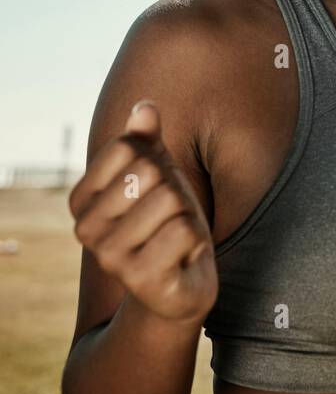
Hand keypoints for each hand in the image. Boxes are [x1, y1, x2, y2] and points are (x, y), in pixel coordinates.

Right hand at [69, 100, 217, 323]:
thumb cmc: (165, 222)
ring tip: (176, 239)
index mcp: (80, 200)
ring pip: (170, 200)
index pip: (129, 147)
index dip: (157, 163)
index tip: (154, 192)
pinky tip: (184, 258)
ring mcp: (110, 258)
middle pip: (151, 172)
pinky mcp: (140, 280)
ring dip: (187, 216)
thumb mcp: (158, 176)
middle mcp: (86, 230)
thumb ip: (147, 143)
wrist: (178, 286)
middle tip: (170, 218)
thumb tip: (145, 107)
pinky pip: (184, 231)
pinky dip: (195, 240)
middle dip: (175, 191)